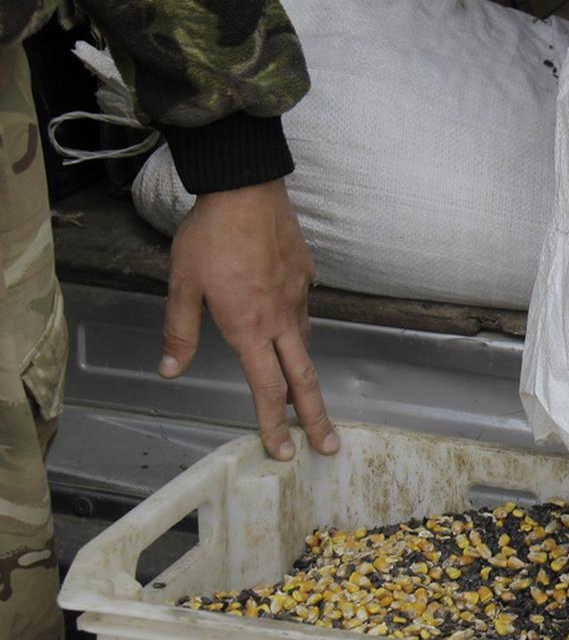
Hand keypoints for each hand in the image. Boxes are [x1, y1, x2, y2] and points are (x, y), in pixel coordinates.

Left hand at [160, 178, 338, 460]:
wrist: (246, 188)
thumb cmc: (210, 235)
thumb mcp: (182, 285)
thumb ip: (179, 331)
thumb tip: (169, 369)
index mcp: (249, 328)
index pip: (268, 389)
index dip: (274, 424)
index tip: (284, 450)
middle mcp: (281, 320)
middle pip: (305, 380)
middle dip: (317, 418)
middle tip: (328, 446)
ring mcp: (298, 298)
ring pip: (304, 346)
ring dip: (303, 374)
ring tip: (301, 391)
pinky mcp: (305, 276)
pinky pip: (302, 312)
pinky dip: (296, 330)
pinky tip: (285, 322)